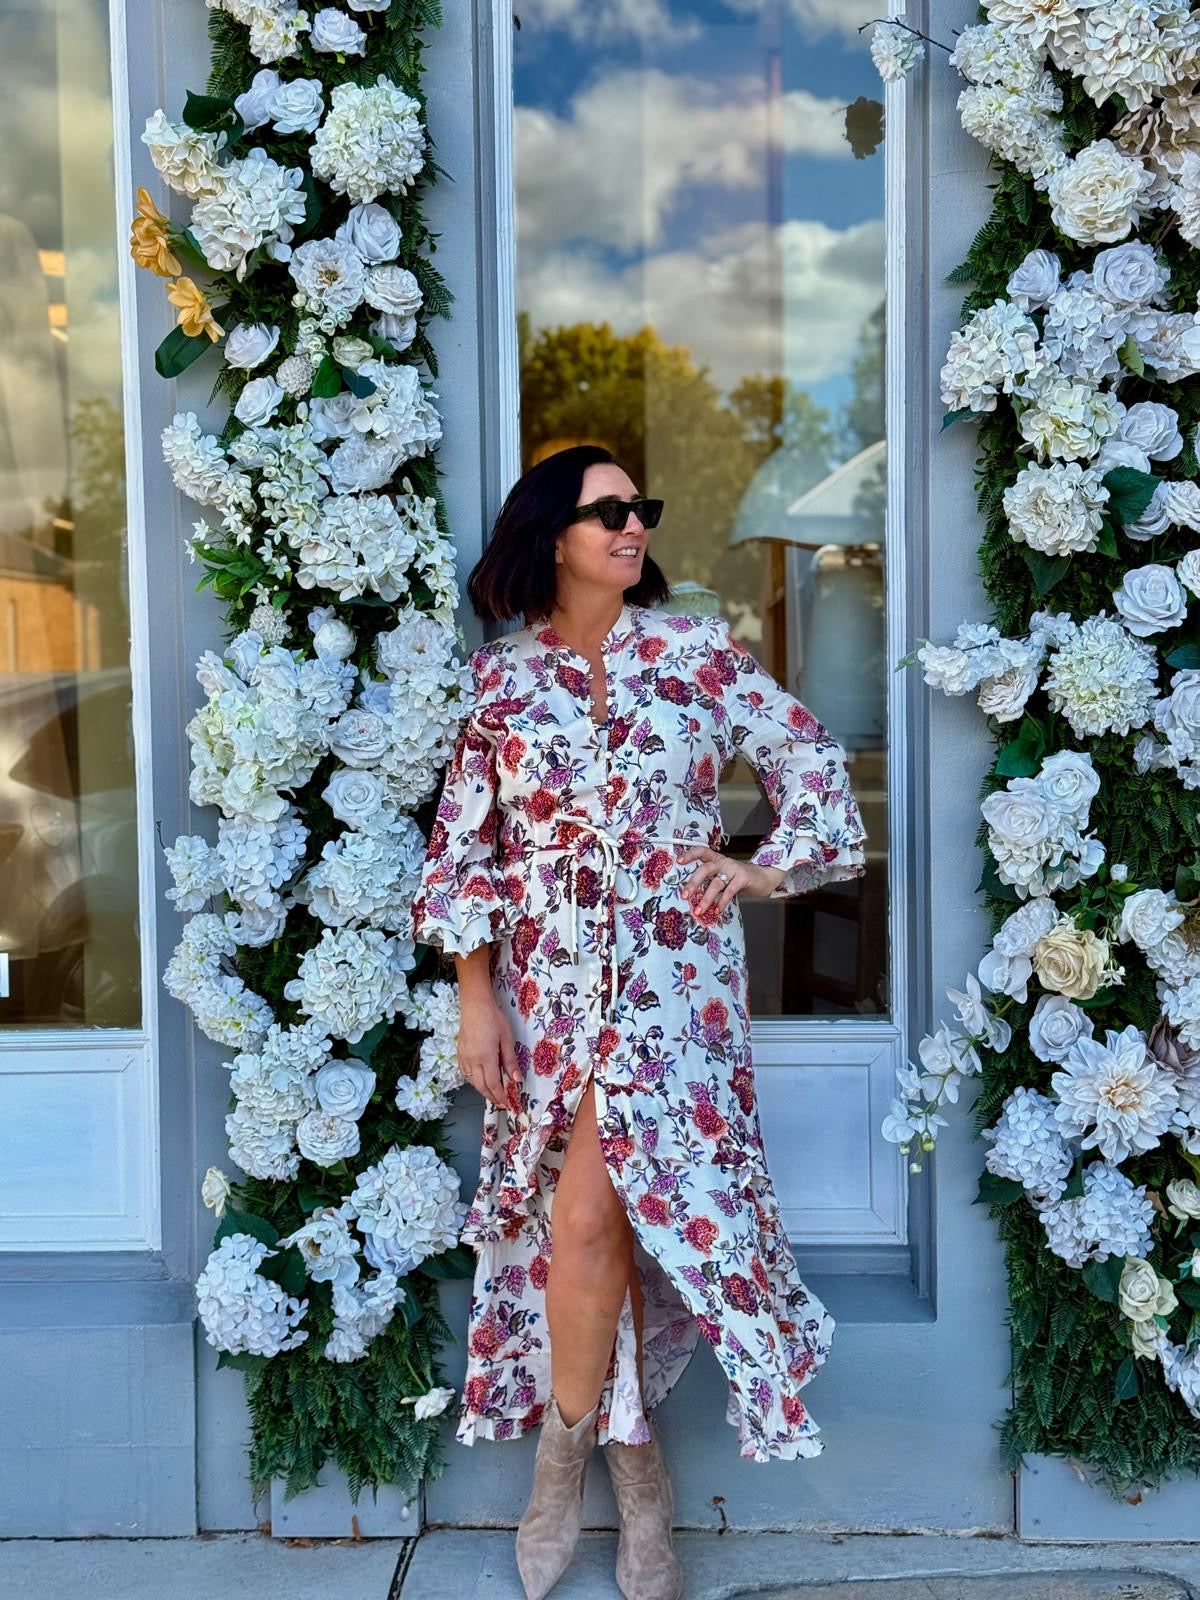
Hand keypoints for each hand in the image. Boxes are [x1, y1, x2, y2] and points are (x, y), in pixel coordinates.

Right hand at [456, 991, 519, 1109]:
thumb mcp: (507, 1038)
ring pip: (472, 1082)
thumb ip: (510, 1061)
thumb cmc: (494, 1019)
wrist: (475, 1006)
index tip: (508, 1104)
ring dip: (483, 1091)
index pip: (493, 1084)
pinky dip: (474, 1082)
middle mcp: (472, 1061)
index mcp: (485, 1057)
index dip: (500, 1097)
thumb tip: (517, 1080)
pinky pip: (466, 1074)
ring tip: (494, 1094)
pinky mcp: (459, 1054)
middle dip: (493, 1098)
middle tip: (503, 1103)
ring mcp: (464, 1058)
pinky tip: (482, 1081)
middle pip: (481, 1087)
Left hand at [675, 845, 784, 920]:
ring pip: (716, 883)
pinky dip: (722, 902)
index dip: (690, 855)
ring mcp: (733, 869)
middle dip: (693, 882)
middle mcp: (723, 862)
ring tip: (699, 910)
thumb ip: (709, 881)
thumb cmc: (737, 878)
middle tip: (684, 895)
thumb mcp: (722, 875)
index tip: (678, 861)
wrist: (762, 877)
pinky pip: (730, 891)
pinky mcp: (743, 878)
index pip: (701, 851)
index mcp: (716, 859)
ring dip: (706, 898)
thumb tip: (690, 895)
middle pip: (705, 869)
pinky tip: (717, 910)